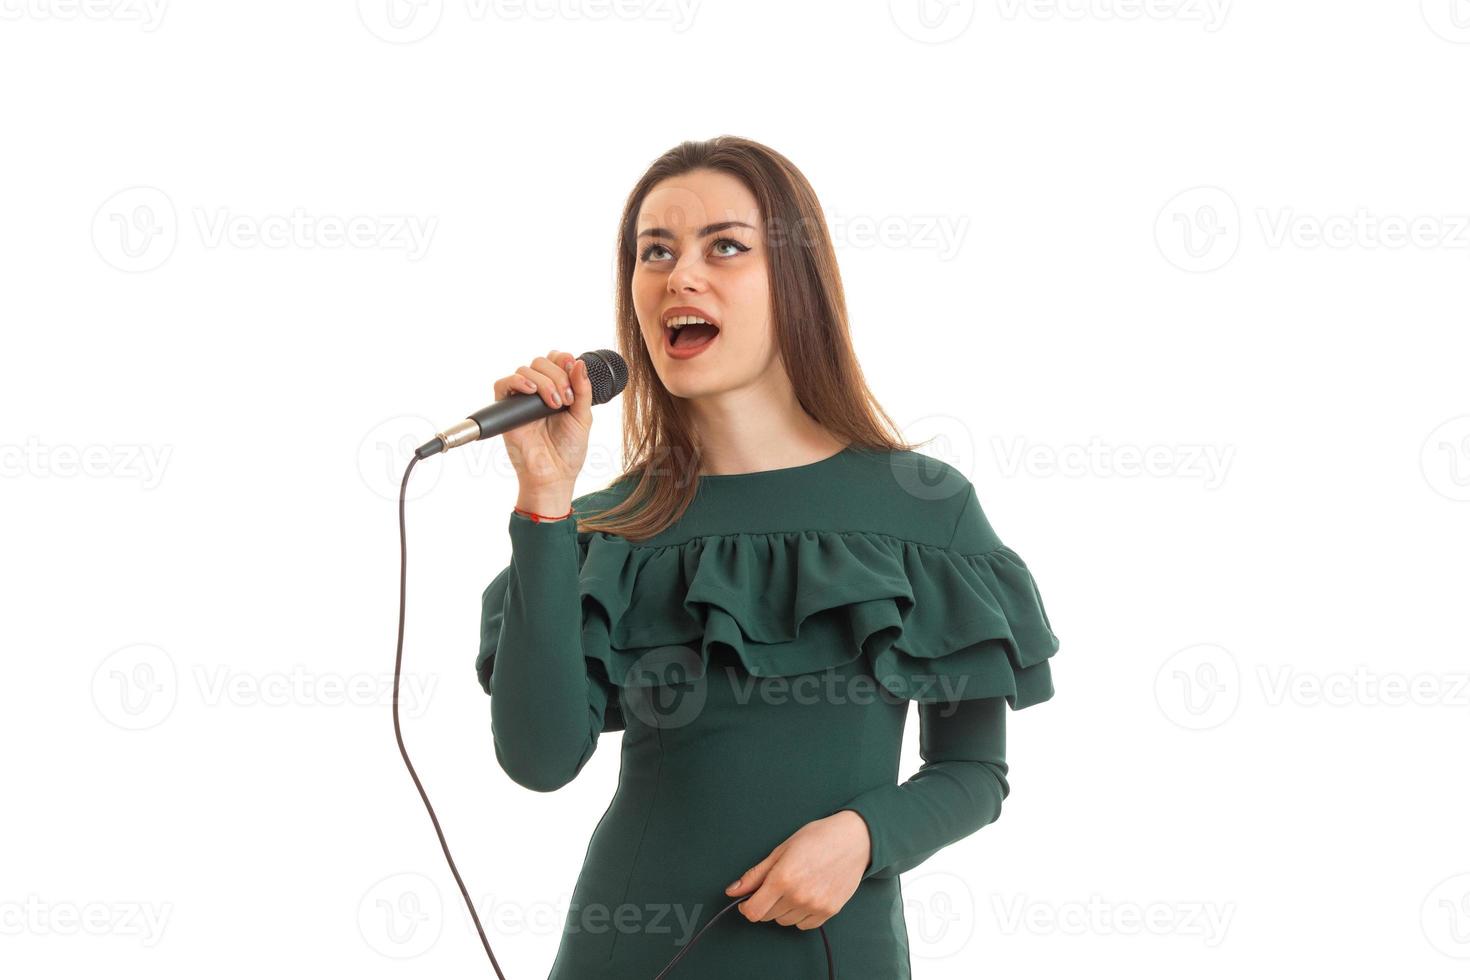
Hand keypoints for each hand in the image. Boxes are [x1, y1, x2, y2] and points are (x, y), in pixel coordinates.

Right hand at [494, 349, 592, 507]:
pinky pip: (502, 384)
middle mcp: (538, 392)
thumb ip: (583, 390)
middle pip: (541, 362)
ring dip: (544, 382)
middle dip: (557, 376)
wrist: (554, 475)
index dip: (563, 359)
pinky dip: (516, 381)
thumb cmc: (568, 450)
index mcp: (557, 390)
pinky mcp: (506, 410)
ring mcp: (521, 400)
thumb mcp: (583, 417)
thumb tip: (581, 363)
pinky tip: (531, 391)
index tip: (574, 368)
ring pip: (525, 370)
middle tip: (566, 399)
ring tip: (555, 404)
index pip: (555, 360)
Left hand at [723, 810, 870, 930]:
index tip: (747, 900)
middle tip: (776, 884)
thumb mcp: (781, 850)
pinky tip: (806, 895)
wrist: (854, 840)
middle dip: (765, 903)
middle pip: (767, 916)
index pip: (753, 911)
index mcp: (782, 878)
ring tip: (794, 886)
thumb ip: (755, 874)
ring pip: (784, 921)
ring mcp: (815, 906)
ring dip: (783, 909)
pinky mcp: (829, 912)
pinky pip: (803, 925)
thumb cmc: (817, 838)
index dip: (746, 907)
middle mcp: (798, 896)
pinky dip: (800, 915)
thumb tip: (732, 890)